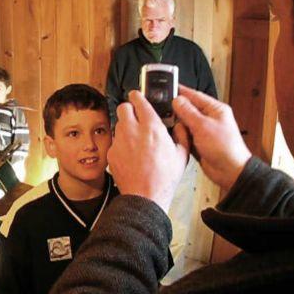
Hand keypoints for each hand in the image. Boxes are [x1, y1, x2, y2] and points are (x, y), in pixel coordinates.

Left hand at [108, 90, 188, 211]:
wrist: (144, 197)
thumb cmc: (163, 179)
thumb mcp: (181, 155)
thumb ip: (182, 135)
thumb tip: (180, 125)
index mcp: (152, 128)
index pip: (140, 101)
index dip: (139, 96)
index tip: (139, 96)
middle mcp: (133, 131)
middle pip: (124, 107)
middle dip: (129, 108)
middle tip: (136, 115)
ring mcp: (120, 142)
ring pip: (118, 124)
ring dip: (126, 126)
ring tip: (136, 138)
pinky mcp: (112, 153)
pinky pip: (115, 141)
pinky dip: (121, 143)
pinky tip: (130, 153)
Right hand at [173, 85, 251, 191]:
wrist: (230, 171)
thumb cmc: (225, 148)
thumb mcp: (203, 126)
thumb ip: (188, 112)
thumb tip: (177, 100)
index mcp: (215, 110)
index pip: (195, 96)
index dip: (181, 92)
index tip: (167, 88)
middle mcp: (209, 118)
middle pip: (188, 109)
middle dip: (176, 110)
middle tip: (162, 108)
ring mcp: (204, 131)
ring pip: (185, 123)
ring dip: (178, 125)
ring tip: (167, 123)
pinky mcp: (199, 142)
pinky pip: (185, 135)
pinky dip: (180, 136)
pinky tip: (173, 136)